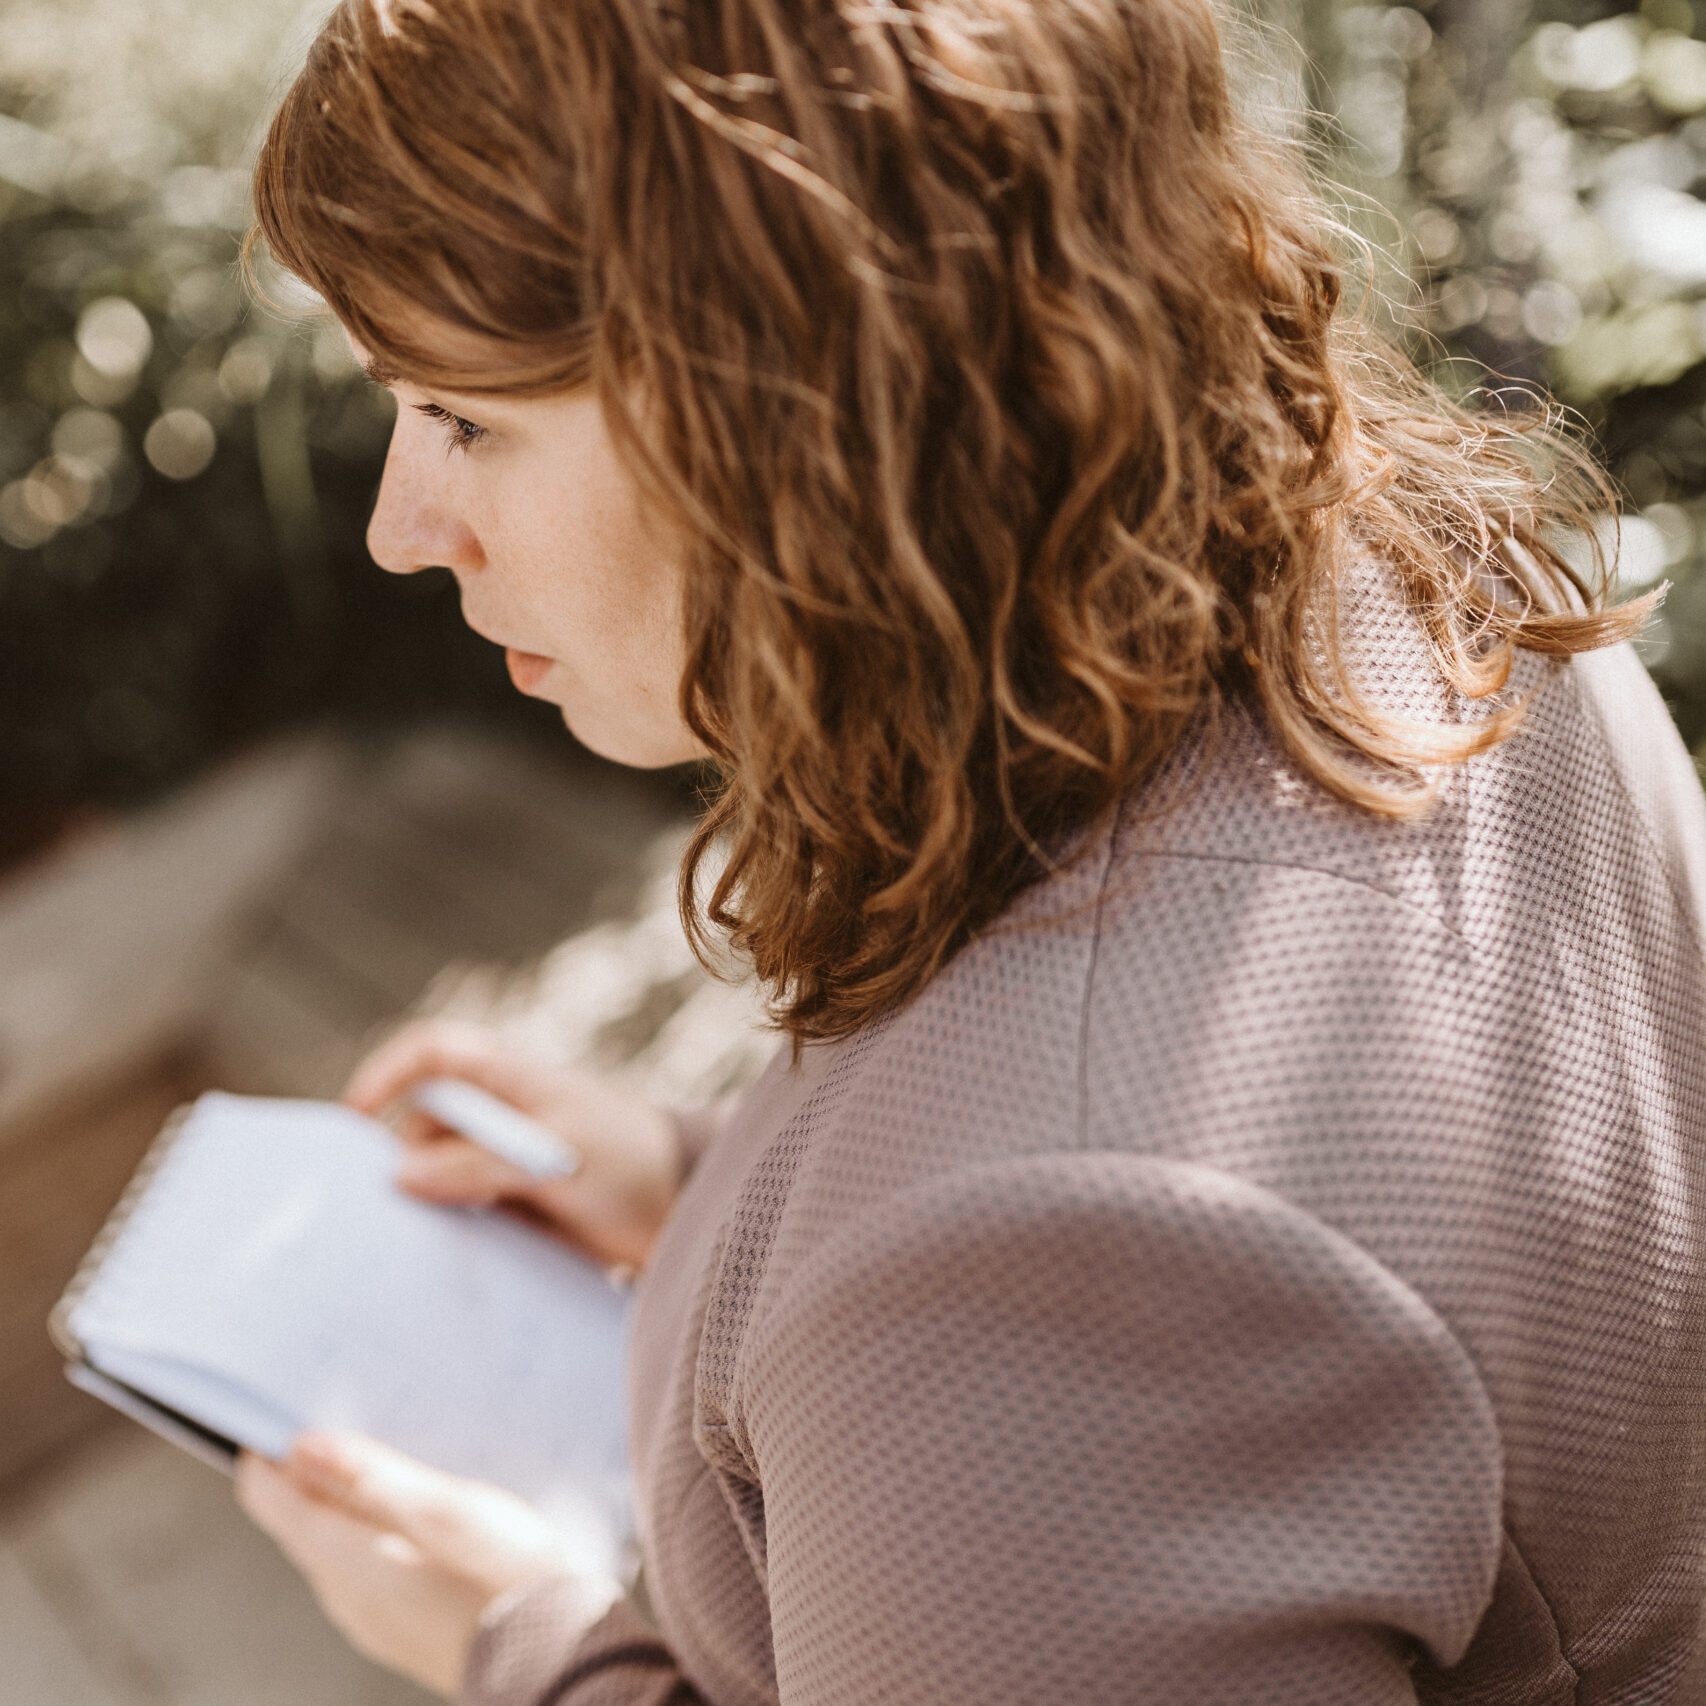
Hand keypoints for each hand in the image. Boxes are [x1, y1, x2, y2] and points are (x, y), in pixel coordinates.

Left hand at [236, 1432, 617, 1697]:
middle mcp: (341, 1593)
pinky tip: (412, 1516)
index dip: (266, 1449)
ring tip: (386, 1454)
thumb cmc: (502, 1573)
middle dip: (307, 1468)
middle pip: (297, 1520)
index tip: (284, 1408)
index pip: (268, 1498)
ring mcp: (369, 1617)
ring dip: (340, 1499)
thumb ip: (369, 1475)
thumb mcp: (442, 1508)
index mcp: (343, 1557)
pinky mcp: (398, 1629)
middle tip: (342, 1415)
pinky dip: (367, 1531)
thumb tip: (299, 1446)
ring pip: (329, 1545)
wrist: (552, 1657)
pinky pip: (361, 1568)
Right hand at [345, 1019, 683, 1269]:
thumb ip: (480, 1164)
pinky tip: (444, 1259)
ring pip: (436, 1173)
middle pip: (421, 1123)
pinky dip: (448, 1230)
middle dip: (399, 1158)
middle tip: (385, 1208)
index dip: (388, 1073)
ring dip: (423, 1202)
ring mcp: (506, 1161)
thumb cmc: (631, 1163)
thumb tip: (400, 1174)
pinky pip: (462, 1212)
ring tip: (417, 1241)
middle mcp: (501, 1115)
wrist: (689, 1208)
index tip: (356, 1116)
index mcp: (512, 1079)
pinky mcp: (516, 1205)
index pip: (434, 1053)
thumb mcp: (557, 1158)